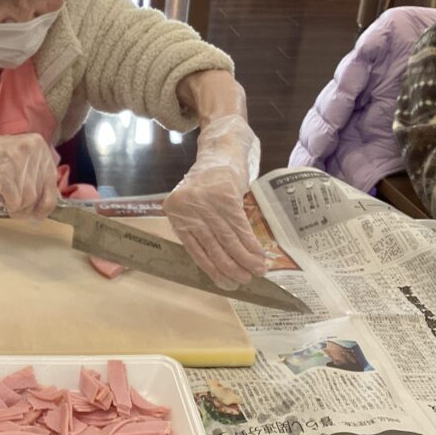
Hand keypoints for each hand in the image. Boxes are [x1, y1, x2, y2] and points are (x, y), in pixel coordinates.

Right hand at [0, 131, 59, 219]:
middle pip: (40, 193)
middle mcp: (32, 148)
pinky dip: (9, 207)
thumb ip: (34, 176)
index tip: (37, 214)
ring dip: (18, 209)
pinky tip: (2, 201)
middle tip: (16, 210)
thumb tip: (46, 208)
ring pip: (29, 200)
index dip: (45, 203)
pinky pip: (15, 201)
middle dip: (29, 208)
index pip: (52, 182)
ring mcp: (18, 158)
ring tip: (6, 203)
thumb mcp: (18, 160)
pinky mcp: (3, 169)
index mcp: (39, 144)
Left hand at [162, 115, 265, 289]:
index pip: (194, 249)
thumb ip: (200, 229)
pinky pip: (240, 226)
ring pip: (227, 238)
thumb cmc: (208, 183)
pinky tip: (259, 254)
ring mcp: (206, 203)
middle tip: (244, 281)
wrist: (220, 151)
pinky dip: (250, 243)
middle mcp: (188, 210)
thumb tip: (219, 263)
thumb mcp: (195, 205)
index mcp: (176, 214)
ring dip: (245, 258)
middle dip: (230, 267)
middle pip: (212, 246)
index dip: (211, 268)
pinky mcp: (225, 197)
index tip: (224, 283)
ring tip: (257, 271)